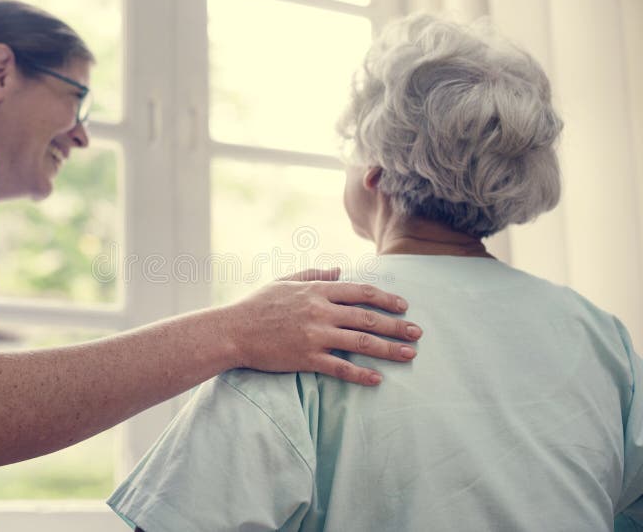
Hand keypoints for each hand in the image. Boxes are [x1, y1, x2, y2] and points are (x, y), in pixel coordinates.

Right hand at [224, 267, 421, 384]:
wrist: (233, 330)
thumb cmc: (257, 305)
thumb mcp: (285, 281)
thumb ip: (314, 274)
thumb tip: (339, 271)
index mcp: (317, 290)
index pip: (361, 292)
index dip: (386, 298)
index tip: (403, 306)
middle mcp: (320, 311)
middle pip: (368, 317)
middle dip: (397, 325)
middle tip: (418, 333)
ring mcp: (315, 335)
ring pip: (361, 342)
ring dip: (389, 349)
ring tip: (409, 354)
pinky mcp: (306, 358)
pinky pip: (340, 367)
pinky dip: (360, 374)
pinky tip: (377, 379)